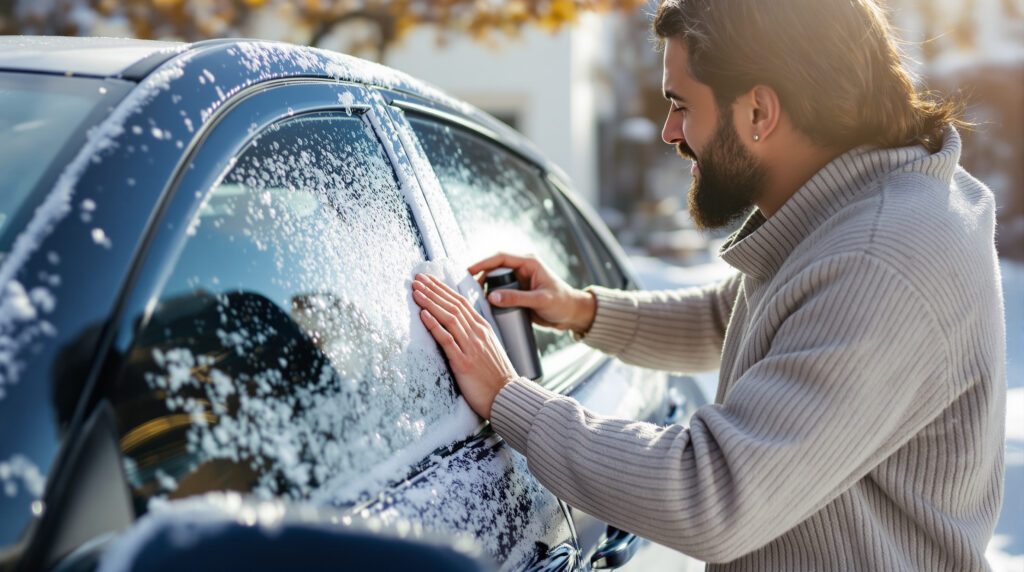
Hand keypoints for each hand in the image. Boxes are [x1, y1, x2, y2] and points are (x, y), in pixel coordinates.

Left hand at [412, 273, 518, 418]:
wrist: (507, 397)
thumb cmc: (495, 376)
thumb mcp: (488, 348)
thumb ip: (474, 334)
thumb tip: (456, 323)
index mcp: (484, 328)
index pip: (460, 302)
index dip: (442, 289)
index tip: (427, 280)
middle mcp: (478, 333)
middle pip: (453, 305)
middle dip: (433, 290)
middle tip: (416, 280)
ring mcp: (471, 347)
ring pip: (449, 318)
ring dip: (430, 303)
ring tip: (416, 292)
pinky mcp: (464, 363)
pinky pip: (447, 340)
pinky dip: (434, 325)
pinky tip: (423, 315)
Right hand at [469, 253, 595, 334]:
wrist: (572, 315)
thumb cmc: (562, 303)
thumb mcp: (540, 300)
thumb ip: (516, 298)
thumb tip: (492, 297)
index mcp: (529, 263)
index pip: (501, 258)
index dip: (483, 263)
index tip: (469, 271)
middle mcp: (522, 269)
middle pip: (495, 269)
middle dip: (482, 278)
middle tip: (470, 291)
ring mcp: (519, 281)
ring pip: (495, 281)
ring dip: (486, 288)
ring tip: (476, 299)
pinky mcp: (517, 292)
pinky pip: (500, 292)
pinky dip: (492, 297)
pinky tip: (485, 305)